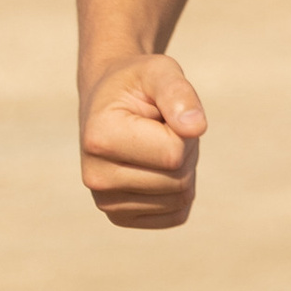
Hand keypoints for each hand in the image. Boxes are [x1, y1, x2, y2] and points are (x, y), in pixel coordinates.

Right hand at [79, 50, 205, 229]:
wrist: (108, 103)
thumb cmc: (138, 84)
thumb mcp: (159, 72)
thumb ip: (178, 93)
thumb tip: (196, 127)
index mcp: (99, 139)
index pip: (173, 153)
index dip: (184, 129)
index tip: (161, 113)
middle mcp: (95, 178)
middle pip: (179, 181)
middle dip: (185, 150)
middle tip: (162, 128)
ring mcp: (106, 203)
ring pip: (180, 198)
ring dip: (183, 169)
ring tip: (156, 144)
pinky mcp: (121, 218)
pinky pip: (177, 214)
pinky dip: (179, 190)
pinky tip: (155, 167)